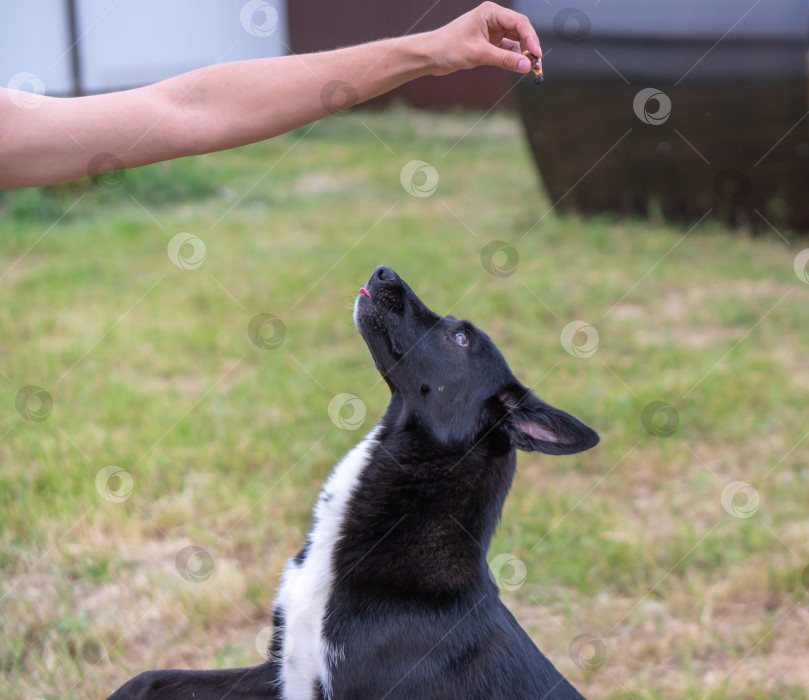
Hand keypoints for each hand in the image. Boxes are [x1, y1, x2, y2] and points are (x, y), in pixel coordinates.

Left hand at [426, 2, 541, 75]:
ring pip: (515, 42)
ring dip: (522, 54)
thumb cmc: (449, 48)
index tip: (538, 54)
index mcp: (491, 12)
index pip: (519, 22)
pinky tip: (517, 67)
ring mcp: (492, 31)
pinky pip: (507, 50)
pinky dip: (513, 58)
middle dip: (530, 47)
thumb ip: (504, 60)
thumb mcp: (479, 54)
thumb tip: (526, 66)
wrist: (431, 56)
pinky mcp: (489, 44)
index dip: (531, 38)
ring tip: (528, 68)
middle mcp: (493, 19)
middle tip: (537, 64)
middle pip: (520, 31)